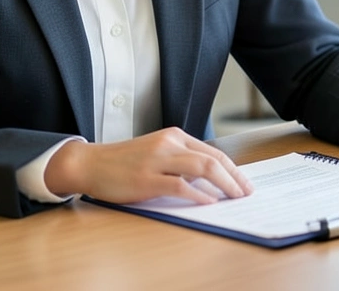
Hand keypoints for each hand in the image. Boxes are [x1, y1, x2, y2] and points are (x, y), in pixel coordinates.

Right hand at [44, 127, 253, 204]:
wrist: (91, 163)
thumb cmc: (125, 162)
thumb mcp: (157, 153)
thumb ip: (181, 161)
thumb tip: (209, 180)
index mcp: (174, 136)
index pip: (213, 152)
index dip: (233, 169)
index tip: (245, 183)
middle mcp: (169, 143)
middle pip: (212, 159)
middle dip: (235, 177)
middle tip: (246, 192)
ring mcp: (158, 160)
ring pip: (202, 168)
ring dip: (224, 185)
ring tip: (234, 197)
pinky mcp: (147, 178)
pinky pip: (180, 186)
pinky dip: (198, 195)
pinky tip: (209, 202)